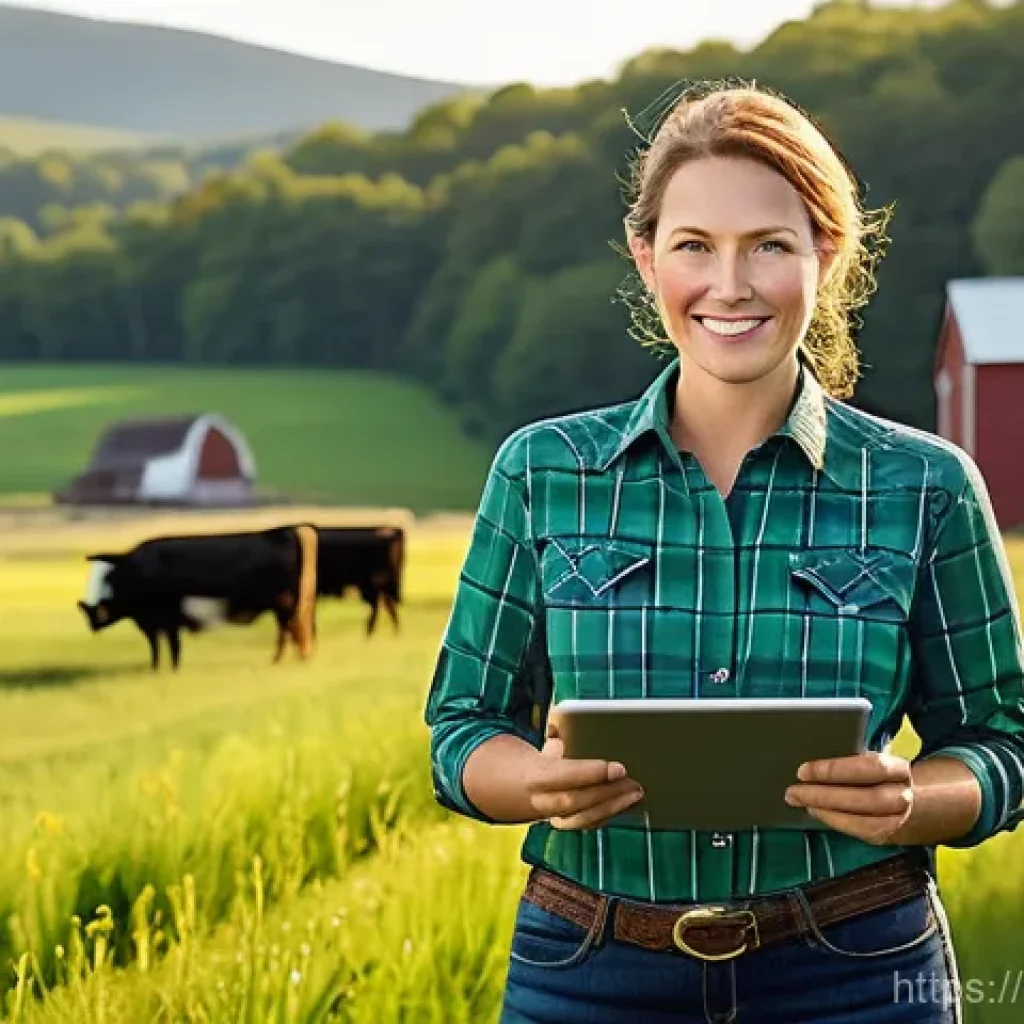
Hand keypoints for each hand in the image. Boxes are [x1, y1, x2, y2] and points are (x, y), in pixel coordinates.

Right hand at [523, 727, 643, 830]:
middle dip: (607, 792)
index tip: (618, 768)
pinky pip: (584, 823)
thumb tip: (565, 720)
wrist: (498, 786)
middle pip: (575, 801)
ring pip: (581, 819)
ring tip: (635, 794)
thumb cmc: (522, 758)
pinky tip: (623, 803)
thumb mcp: (535, 741)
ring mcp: (548, 815)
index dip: (591, 773)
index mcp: (532, 774)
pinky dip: (605, 814)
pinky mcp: (558, 822)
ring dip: (612, 807)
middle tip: (633, 782)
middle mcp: (539, 800)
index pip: (564, 776)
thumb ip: (554, 732)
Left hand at [784, 751, 913, 845]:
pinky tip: (817, 812)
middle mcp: (904, 796)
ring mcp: (901, 820)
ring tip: (801, 802)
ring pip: (865, 821)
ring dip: (827, 811)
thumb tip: (818, 767)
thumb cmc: (884, 775)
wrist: (913, 803)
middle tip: (793, 791)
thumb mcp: (874, 760)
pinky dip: (836, 821)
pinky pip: (863, 832)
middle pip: (867, 798)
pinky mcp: (891, 836)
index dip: (835, 770)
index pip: (869, 767)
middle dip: (825, 795)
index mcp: (899, 769)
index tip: (804, 771)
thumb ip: (855, 762)